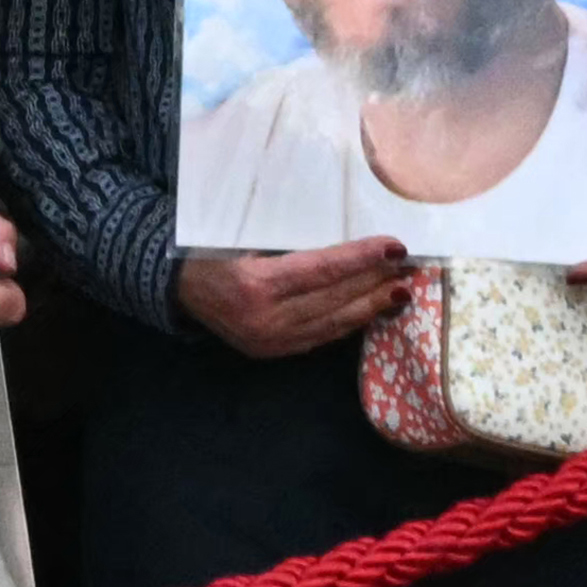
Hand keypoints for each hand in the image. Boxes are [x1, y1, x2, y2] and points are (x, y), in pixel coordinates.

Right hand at [176, 236, 405, 361]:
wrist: (176, 287)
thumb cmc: (210, 248)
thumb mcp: (242, 235)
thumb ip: (288, 240)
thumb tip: (346, 234)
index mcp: (256, 285)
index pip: (322, 270)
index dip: (361, 259)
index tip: (394, 247)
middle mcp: (265, 319)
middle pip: (333, 300)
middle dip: (375, 282)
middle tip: (410, 268)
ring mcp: (269, 341)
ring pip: (332, 323)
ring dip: (370, 306)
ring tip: (400, 292)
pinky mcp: (272, 352)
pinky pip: (319, 337)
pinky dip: (347, 322)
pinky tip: (369, 310)